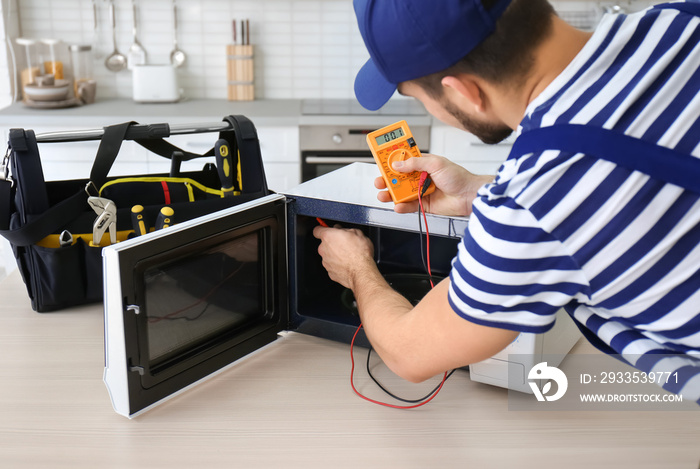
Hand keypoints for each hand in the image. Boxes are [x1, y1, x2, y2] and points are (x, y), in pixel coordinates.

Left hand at [312, 225, 375, 289]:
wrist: (361, 271)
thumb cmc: (360, 253)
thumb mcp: (357, 233)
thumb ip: (346, 229)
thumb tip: (344, 230)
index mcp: (328, 236)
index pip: (317, 230)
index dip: (323, 229)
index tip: (327, 231)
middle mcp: (323, 249)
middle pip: (324, 244)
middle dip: (333, 243)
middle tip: (345, 244)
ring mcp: (325, 261)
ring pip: (328, 255)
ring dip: (336, 255)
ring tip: (348, 256)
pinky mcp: (330, 272)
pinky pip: (332, 266)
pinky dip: (338, 265)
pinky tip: (348, 264)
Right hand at [375, 154, 493, 215]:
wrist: (469, 195)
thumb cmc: (458, 177)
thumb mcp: (436, 163)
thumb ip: (415, 163)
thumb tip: (398, 164)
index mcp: (423, 164)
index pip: (403, 161)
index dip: (392, 161)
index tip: (382, 162)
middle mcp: (420, 177)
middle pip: (399, 178)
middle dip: (388, 179)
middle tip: (380, 181)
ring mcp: (421, 191)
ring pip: (401, 193)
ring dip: (391, 194)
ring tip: (384, 195)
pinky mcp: (424, 204)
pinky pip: (409, 206)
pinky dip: (402, 207)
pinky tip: (398, 206)